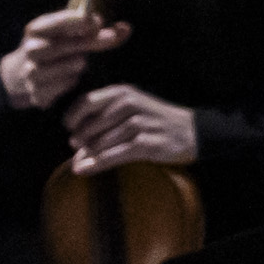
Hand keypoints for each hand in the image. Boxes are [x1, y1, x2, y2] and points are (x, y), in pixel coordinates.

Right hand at [0, 7, 127, 109]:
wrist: (19, 74)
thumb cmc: (53, 48)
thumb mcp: (66, 34)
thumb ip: (97, 32)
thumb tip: (126, 28)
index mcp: (36, 29)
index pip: (56, 23)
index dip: (77, 21)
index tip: (97, 20)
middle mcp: (31, 49)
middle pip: (64, 45)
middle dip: (88, 41)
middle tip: (109, 38)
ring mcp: (31, 72)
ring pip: (69, 66)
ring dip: (78, 64)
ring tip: (78, 62)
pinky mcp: (37, 92)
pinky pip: (65, 86)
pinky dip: (71, 82)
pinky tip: (68, 78)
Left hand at [60, 85, 197, 172]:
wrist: (193, 131)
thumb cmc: (157, 120)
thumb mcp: (134, 107)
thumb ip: (106, 116)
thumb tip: (75, 142)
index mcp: (124, 93)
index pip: (87, 101)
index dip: (73, 116)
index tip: (69, 128)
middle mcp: (130, 105)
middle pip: (92, 125)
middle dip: (80, 139)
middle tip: (77, 148)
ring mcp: (139, 124)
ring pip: (101, 142)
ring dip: (87, 155)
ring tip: (79, 163)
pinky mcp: (147, 144)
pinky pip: (114, 155)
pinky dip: (96, 164)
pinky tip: (85, 170)